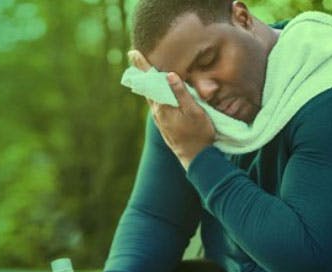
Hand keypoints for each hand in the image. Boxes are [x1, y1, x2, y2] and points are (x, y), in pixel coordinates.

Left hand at [128, 50, 214, 169]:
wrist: (196, 158)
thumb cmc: (199, 134)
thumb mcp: (194, 112)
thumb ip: (181, 93)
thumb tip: (169, 75)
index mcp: (163, 106)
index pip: (150, 80)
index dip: (142, 65)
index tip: (133, 52)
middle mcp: (157, 111)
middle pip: (147, 86)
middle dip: (141, 70)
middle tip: (134, 55)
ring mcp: (159, 118)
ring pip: (151, 95)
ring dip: (147, 81)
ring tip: (143, 69)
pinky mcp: (164, 123)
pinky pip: (156, 102)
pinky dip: (153, 91)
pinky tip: (155, 89)